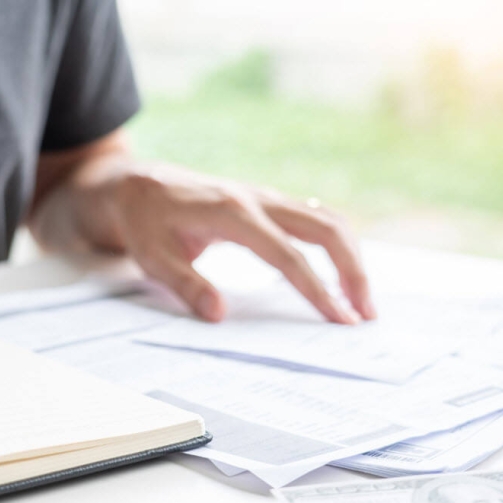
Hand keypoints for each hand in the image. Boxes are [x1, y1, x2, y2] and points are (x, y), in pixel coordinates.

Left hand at [108, 165, 375, 322]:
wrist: (138, 185)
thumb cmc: (144, 222)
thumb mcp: (151, 257)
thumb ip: (185, 284)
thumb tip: (218, 314)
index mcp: (231, 212)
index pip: (286, 254)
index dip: (316, 288)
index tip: (338, 317)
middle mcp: (257, 199)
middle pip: (325, 228)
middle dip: (352, 271)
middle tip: (364, 314)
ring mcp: (266, 198)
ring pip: (328, 219)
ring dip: (352, 258)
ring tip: (360, 300)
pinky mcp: (268, 204)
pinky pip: (315, 219)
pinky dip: (337, 247)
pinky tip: (341, 276)